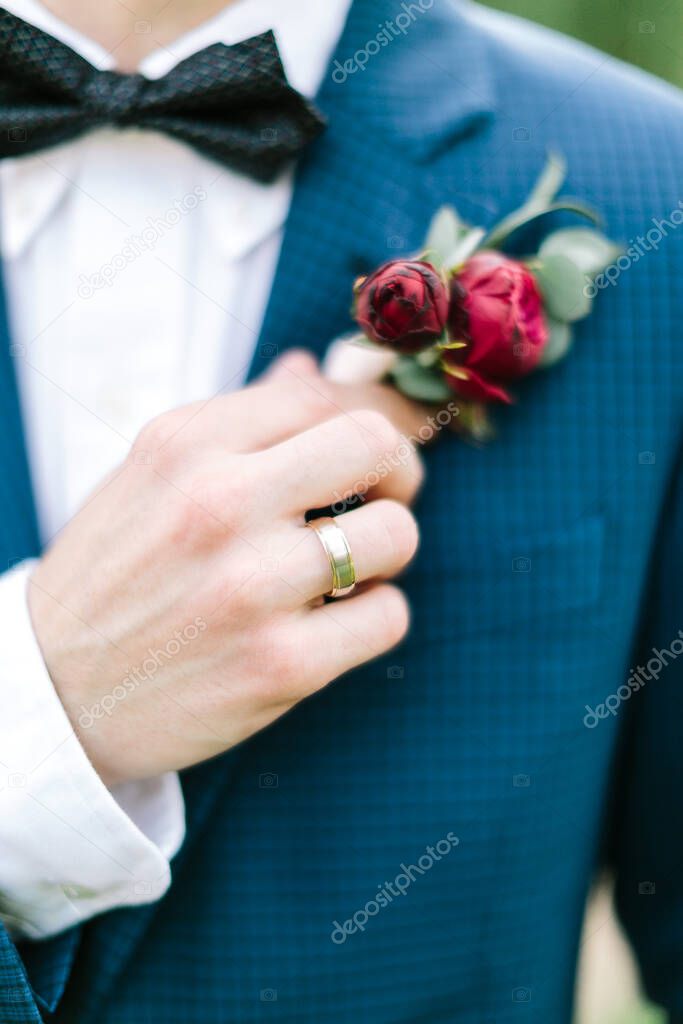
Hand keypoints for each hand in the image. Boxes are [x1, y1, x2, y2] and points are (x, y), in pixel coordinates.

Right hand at [28, 361, 427, 785]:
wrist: (54, 693)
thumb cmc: (110, 577)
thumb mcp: (149, 476)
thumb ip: (236, 421)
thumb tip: (310, 368)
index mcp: (185, 445)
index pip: (316, 394)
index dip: (360, 417)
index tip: (368, 450)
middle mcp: (220, 503)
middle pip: (375, 443)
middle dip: (397, 470)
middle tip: (376, 500)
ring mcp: (253, 586)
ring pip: (396, 534)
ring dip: (385, 552)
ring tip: (346, 569)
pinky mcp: (281, 664)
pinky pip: (388, 617)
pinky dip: (373, 617)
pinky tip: (334, 621)